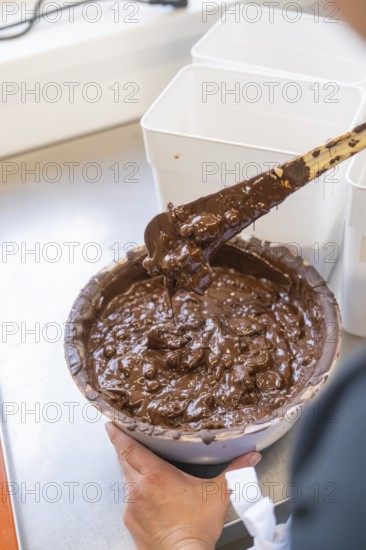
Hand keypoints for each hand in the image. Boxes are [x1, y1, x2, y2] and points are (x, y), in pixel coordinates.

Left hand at [106, 422, 260, 549]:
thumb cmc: (197, 528)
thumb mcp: (218, 494)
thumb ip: (235, 472)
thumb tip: (252, 457)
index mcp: (155, 476)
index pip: (129, 448)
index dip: (118, 434)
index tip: (111, 424)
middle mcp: (138, 488)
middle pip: (124, 460)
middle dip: (123, 447)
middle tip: (122, 435)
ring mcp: (132, 506)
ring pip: (126, 479)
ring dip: (130, 469)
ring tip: (139, 463)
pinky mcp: (130, 521)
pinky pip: (129, 499)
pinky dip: (135, 491)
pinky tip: (147, 494)